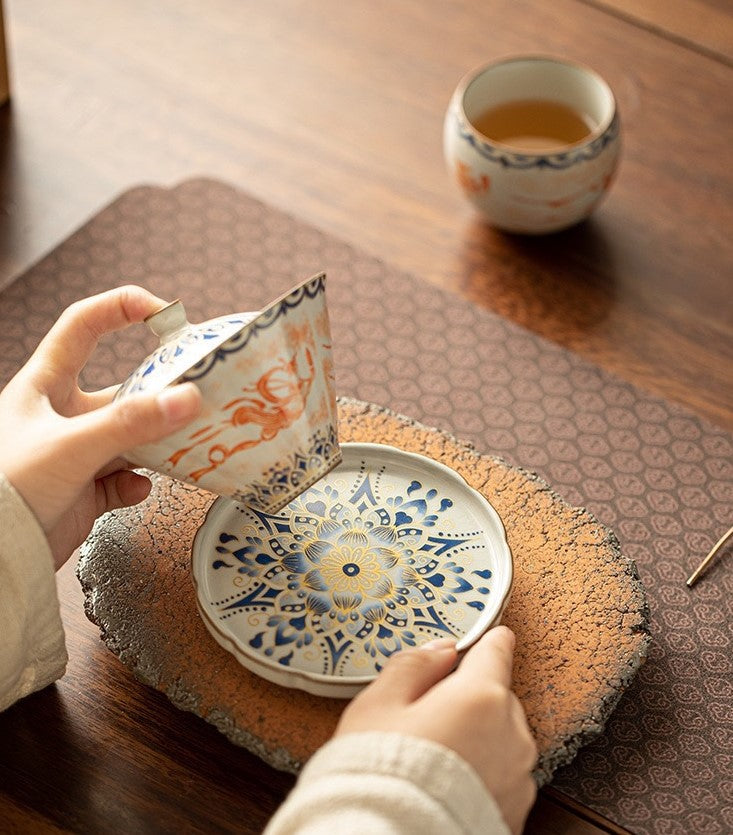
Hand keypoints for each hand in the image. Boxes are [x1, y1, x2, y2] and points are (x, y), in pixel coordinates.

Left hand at [0, 285, 201, 568]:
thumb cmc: (9, 485)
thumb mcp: (72, 446)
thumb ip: (131, 423)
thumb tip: (189, 398)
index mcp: (47, 385)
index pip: (83, 325)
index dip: (122, 307)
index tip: (165, 314)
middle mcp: (61, 414)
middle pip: (121, 389)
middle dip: (157, 394)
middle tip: (194, 397)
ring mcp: (74, 453)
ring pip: (129, 438)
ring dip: (156, 444)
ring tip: (183, 446)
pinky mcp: (82, 491)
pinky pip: (122, 479)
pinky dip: (136, 484)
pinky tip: (136, 489)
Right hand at [336, 626, 537, 834]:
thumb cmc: (382, 777)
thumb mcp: (380, 704)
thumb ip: (413, 666)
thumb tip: (438, 651)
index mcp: (481, 697)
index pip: (496, 651)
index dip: (488, 639)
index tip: (489, 635)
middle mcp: (511, 735)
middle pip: (496, 696)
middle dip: (470, 697)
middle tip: (428, 715)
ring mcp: (517, 778)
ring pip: (502, 738)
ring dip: (478, 738)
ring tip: (434, 757)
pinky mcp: (515, 812)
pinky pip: (501, 776)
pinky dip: (481, 773)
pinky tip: (447, 783)